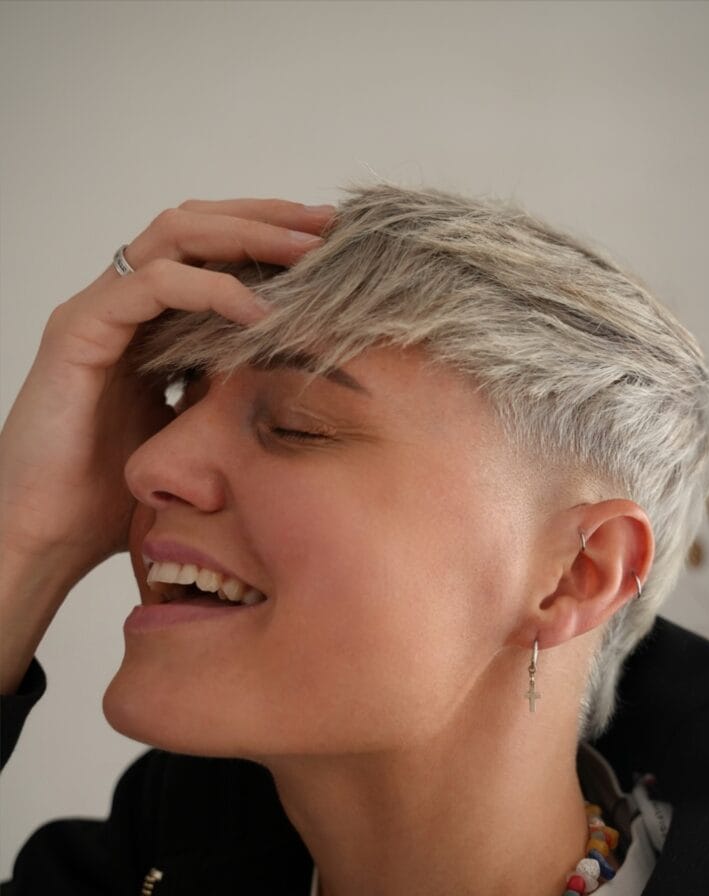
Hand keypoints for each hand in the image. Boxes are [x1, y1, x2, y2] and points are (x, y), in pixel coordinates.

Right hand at [0, 198, 334, 588]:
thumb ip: (229, 394)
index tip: (331, 247)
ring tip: (307, 252)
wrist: (50, 535)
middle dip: (268, 219)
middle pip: (198, 227)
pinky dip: (211, 290)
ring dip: (248, 235)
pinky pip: (153, 285)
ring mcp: (99, 311)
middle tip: (329, 225)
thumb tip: (294, 385)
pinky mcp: (80, 330)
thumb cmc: (116, 496)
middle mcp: (123, 304)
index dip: (269, 239)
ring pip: (175, 235)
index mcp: (151, 323)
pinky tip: (260, 312)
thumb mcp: (196, 433)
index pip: (212, 252)